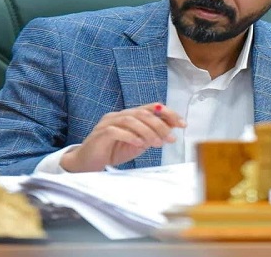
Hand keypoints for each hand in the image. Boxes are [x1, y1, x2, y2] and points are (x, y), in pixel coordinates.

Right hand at [60, 103, 185, 171]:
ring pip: (131, 119)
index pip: (152, 108)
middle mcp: (119, 115)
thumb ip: (151, 136)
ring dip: (147, 131)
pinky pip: (116, 131)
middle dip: (160, 124)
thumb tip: (170, 132)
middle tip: (170, 138)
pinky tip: (140, 144)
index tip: (182, 124)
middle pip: (143, 112)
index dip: (169, 114)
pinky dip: (130, 136)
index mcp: (129, 115)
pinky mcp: (100, 133)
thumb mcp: (137, 144)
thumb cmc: (112, 151)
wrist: (87, 163)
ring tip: (157, 143)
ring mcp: (108, 122)